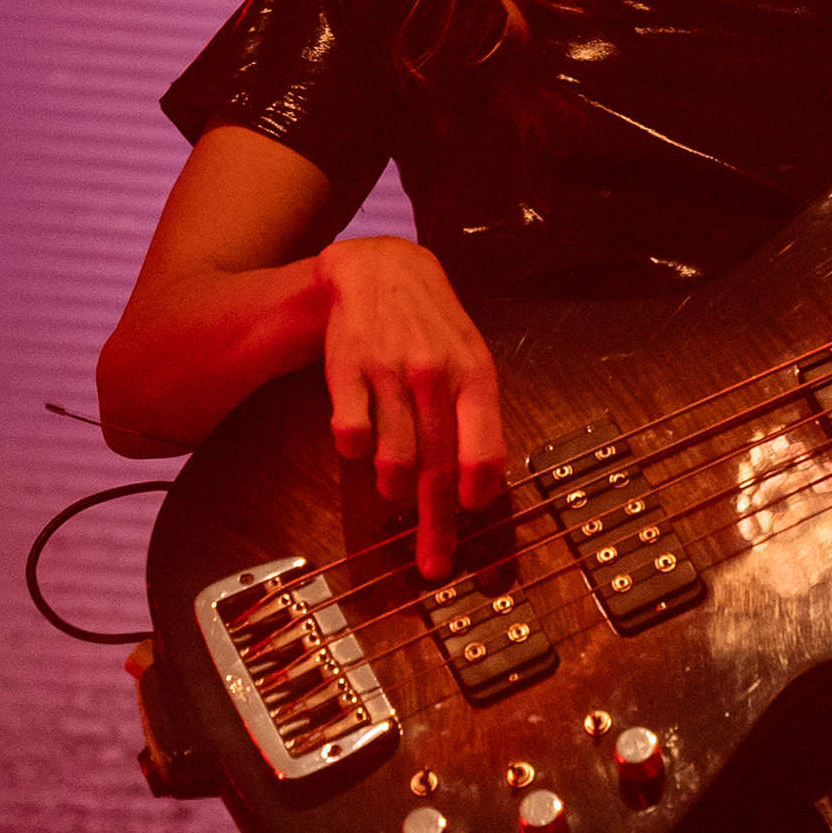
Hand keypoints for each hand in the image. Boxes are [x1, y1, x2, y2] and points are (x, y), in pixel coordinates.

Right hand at [316, 237, 506, 579]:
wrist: (379, 268)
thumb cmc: (431, 325)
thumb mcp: (468, 358)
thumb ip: (475, 416)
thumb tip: (482, 484)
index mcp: (475, 374)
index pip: (483, 448)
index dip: (478, 492)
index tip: (472, 519)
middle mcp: (435, 374)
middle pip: (437, 467)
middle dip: (436, 525)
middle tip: (434, 564)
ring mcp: (390, 372)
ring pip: (393, 457)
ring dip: (394, 486)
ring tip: (393, 489)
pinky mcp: (348, 370)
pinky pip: (349, 434)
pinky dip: (354, 450)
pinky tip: (359, 441)